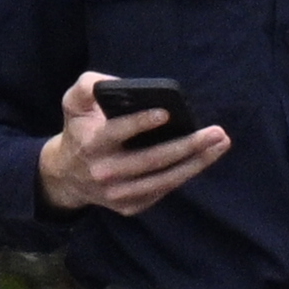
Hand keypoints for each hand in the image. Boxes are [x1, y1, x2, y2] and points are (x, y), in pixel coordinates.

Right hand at [42, 75, 228, 219]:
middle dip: (188, 145)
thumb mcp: (73, 104)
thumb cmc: (80, 130)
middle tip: (216, 132)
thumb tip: (119, 83)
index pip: (116, 132)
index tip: (165, 113)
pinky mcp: (130, 206)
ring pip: (165, 179)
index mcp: (90, 144)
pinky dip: (187, 173)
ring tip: (221, 142)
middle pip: (152, 160)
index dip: (140, 123)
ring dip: (198, 162)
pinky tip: (206, 157)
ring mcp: (118, 193)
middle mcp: (103, 172)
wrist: (67, 174)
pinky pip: (165, 189)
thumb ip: (88, 87)